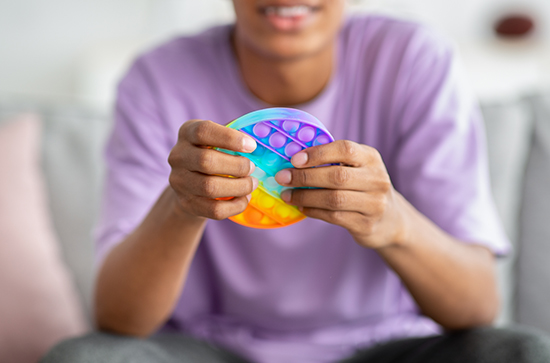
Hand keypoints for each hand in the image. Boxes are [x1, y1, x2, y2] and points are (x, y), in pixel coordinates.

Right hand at [168, 120, 258, 220]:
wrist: (189, 185)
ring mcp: (179, 182)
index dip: (230, 138)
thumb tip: (257, 138)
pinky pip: (214, 209)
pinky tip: (245, 198)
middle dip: (237, 166)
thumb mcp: (217, 139)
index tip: (252, 146)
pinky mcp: (187, 204)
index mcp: (187, 133)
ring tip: (252, 184)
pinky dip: (235, 206)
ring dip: (238, 187)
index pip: (203, 131)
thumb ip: (233, 135)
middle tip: (252, 168)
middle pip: (206, 161)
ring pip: (210, 187)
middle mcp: (178, 156)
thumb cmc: (212, 154)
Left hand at [275, 140, 406, 248]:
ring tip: (287, 195)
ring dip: (305, 197)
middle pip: (336, 176)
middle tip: (282, 177)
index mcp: (371, 158)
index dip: (318, 153)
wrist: (391, 219)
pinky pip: (334, 216)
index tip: (294, 159)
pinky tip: (302, 208)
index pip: (345, 149)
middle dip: (304, 177)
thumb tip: (294, 160)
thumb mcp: (357, 168)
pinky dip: (314, 211)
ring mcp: (374, 204)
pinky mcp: (366, 224)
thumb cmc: (364, 187)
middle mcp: (377, 179)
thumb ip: (334, 161)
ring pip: (334, 199)